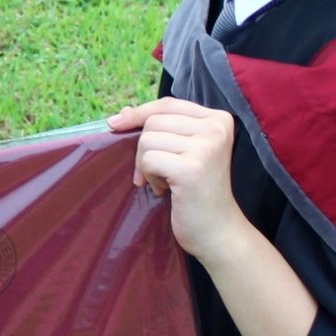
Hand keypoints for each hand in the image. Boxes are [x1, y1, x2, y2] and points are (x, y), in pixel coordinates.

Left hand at [108, 97, 250, 266]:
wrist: (217, 231)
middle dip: (144, 148)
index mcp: (219, 119)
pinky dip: (149, 176)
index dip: (140, 113)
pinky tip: (163, 190)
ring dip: (146, 164)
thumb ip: (161, 129)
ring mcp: (205, 148)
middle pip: (154, 121)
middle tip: (156, 173)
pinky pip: (148, 160)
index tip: (116, 123)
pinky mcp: (191, 168)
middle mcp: (216, 128)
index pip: (168, 104)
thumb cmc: (198, 192)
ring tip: (163, 183)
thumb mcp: (184, 152)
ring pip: (148, 140)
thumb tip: (122, 113)